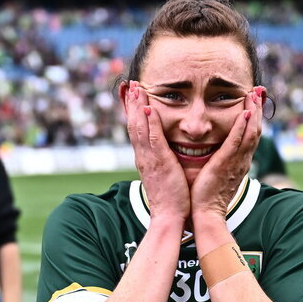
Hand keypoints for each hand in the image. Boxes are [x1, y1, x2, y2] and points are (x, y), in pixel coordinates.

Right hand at [124, 82, 189, 221]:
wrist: (169, 217)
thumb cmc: (171, 199)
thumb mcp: (164, 175)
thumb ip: (162, 162)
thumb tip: (164, 154)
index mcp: (145, 159)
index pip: (136, 130)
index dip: (133, 112)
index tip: (132, 95)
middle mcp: (143, 156)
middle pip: (134, 124)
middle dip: (132, 103)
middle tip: (131, 84)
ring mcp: (149, 159)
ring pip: (140, 127)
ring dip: (138, 106)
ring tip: (137, 88)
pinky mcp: (159, 162)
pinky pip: (153, 138)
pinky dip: (149, 123)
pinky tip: (149, 108)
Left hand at [190, 86, 264, 221]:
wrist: (206, 214)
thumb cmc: (207, 197)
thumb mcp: (217, 175)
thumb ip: (220, 162)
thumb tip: (218, 154)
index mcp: (240, 162)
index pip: (250, 135)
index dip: (254, 117)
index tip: (254, 100)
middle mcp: (242, 161)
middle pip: (255, 130)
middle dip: (257, 109)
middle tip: (259, 91)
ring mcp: (236, 162)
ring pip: (250, 133)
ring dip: (252, 112)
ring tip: (253, 95)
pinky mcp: (225, 164)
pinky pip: (237, 142)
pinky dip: (242, 127)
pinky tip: (244, 113)